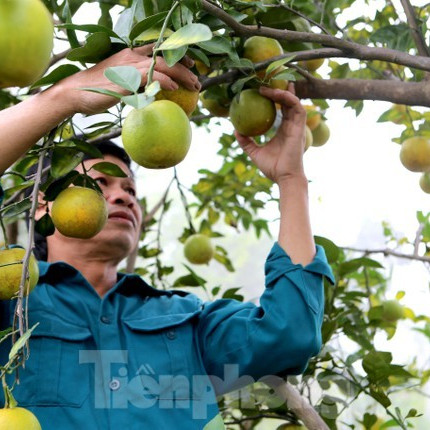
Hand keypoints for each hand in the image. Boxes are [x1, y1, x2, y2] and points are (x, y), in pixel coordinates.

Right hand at [56, 45, 200, 114]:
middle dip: (185, 67)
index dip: (177, 56)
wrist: (75, 91)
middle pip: (165, 57)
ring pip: (162, 65)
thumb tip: (151, 90)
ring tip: (194, 85)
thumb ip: (136, 81)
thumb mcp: (120, 81)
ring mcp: (129, 66)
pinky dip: (164, 81)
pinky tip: (175, 88)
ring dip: (182, 75)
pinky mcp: (126, 78)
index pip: (159, 51)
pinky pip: (150, 77)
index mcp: (131, 55)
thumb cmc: (97, 89)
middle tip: (197, 81)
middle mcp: (133, 56)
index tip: (191, 65)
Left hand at [235, 83, 306, 183]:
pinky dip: (289, 98)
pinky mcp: (300, 128)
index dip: (276, 98)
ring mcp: (297, 126)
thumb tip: (236, 130)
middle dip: (278, 90)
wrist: (284, 177)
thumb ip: (246, 142)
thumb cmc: (272, 168)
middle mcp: (291, 126)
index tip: (263, 90)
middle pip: (288, 102)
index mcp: (283, 130)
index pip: (282, 109)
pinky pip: (297, 107)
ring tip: (266, 89)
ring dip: (281, 92)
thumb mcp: (255, 152)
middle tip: (263, 85)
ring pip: (293, 101)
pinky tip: (278, 93)